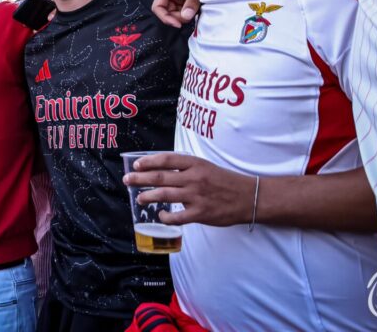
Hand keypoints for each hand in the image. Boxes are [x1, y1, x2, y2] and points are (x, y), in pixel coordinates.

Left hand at [123, 152, 255, 226]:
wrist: (249, 197)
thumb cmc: (224, 181)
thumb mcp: (205, 167)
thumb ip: (186, 168)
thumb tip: (161, 170)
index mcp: (195, 164)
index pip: (167, 160)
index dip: (149, 161)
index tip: (136, 164)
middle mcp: (194, 178)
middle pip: (160, 177)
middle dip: (140, 179)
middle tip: (127, 180)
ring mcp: (197, 196)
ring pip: (165, 195)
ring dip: (148, 197)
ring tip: (139, 199)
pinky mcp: (201, 213)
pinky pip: (177, 216)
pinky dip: (166, 217)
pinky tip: (161, 215)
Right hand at [151, 0, 199, 27]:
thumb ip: (192, 0)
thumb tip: (186, 17)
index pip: (158, 6)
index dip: (165, 17)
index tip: (178, 24)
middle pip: (167, 12)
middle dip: (178, 17)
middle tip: (192, 16)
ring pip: (176, 13)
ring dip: (186, 15)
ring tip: (197, 9)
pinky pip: (184, 10)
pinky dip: (190, 13)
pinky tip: (198, 8)